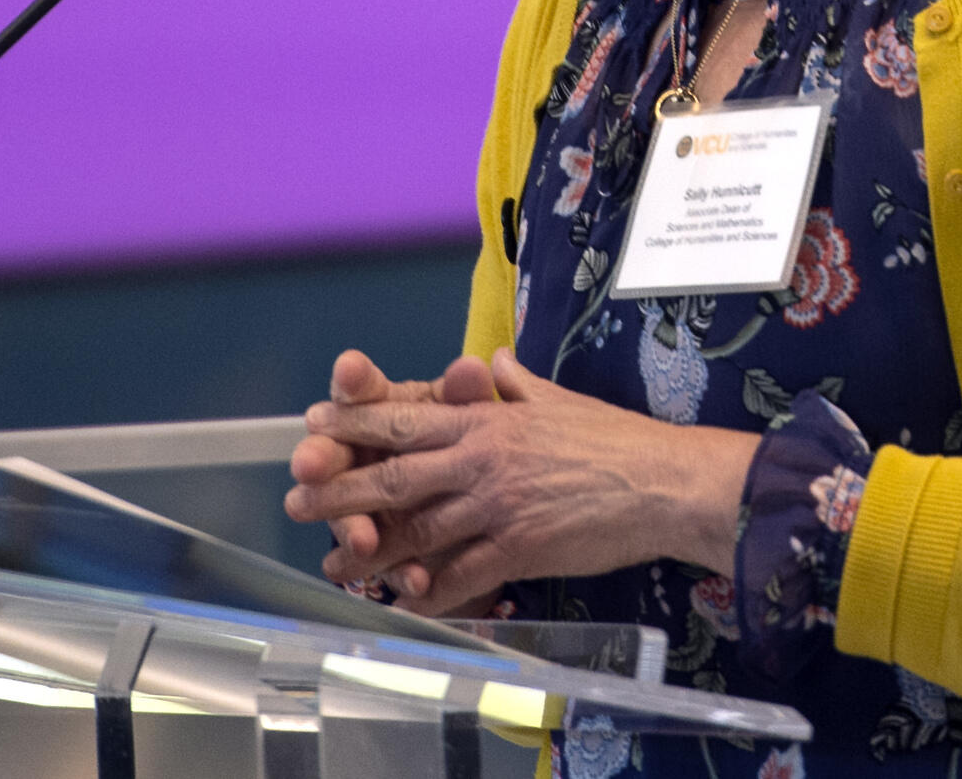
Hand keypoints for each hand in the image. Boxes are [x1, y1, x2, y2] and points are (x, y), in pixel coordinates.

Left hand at [284, 349, 760, 614]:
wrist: (664, 482)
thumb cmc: (614, 439)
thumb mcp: (558, 397)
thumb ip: (516, 383)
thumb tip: (491, 362)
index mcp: (488, 420)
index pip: (406, 416)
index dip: (355, 423)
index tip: (315, 424)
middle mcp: (483, 459)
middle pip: (395, 473)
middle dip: (340, 486)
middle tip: (297, 496)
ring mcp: (499, 505)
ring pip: (417, 528)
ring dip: (370, 548)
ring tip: (334, 560)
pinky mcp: (520, 548)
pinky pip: (461, 573)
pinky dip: (429, 589)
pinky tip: (402, 598)